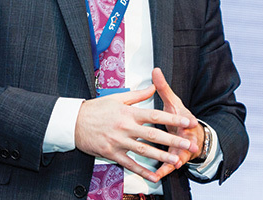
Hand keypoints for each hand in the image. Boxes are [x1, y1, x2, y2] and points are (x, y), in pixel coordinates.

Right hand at [74, 85, 196, 182]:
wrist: (73, 122)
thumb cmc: (95, 109)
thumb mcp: (116, 98)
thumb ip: (137, 95)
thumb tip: (153, 86)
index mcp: (128, 112)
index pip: (155, 115)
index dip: (172, 118)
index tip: (187, 121)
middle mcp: (125, 127)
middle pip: (153, 134)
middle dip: (173, 140)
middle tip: (188, 144)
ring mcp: (118, 141)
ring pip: (144, 150)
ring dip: (161, 156)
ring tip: (176, 160)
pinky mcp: (111, 153)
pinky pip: (129, 164)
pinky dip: (142, 170)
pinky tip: (154, 175)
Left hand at [151, 67, 203, 181]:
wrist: (192, 135)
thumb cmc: (180, 117)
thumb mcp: (173, 102)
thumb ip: (163, 87)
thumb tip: (156, 70)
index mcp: (184, 119)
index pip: (186, 118)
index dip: (188, 120)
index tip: (191, 121)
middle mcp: (185, 135)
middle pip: (185, 139)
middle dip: (186, 142)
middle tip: (186, 144)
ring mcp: (182, 148)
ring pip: (179, 154)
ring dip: (177, 159)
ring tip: (174, 164)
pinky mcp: (176, 158)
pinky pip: (169, 166)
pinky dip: (164, 171)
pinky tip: (157, 176)